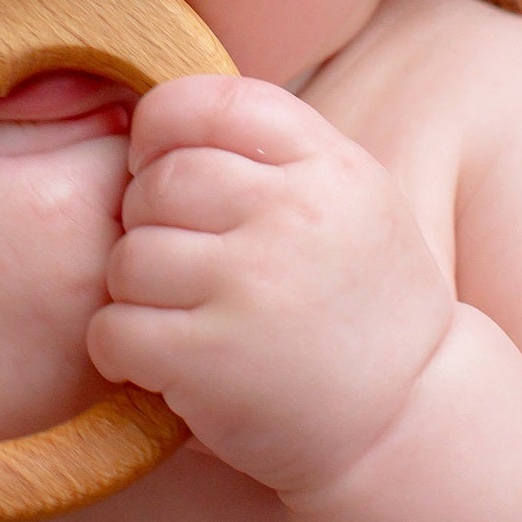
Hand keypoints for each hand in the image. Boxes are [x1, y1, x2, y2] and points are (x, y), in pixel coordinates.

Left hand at [87, 74, 455, 500]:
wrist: (407, 419)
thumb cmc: (358, 301)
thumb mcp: (350, 199)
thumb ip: (270, 152)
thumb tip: (151, 119)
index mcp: (329, 166)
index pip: (209, 102)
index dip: (162, 127)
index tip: (158, 165)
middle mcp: (294, 215)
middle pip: (157, 182)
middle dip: (147, 221)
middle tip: (179, 262)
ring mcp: (251, 287)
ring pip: (128, 257)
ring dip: (135, 291)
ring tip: (180, 314)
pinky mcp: (211, 358)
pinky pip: (114, 328)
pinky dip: (121, 348)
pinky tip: (161, 359)